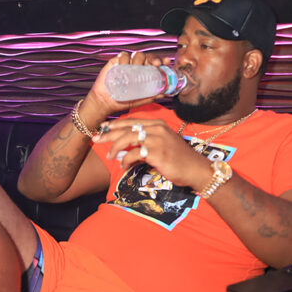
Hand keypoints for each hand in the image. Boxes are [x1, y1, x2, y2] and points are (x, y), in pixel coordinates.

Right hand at [82, 49, 169, 124]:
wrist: (105, 102)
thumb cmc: (122, 101)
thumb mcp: (139, 100)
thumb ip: (150, 97)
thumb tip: (164, 94)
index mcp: (144, 74)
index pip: (154, 65)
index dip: (162, 61)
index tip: (166, 62)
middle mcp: (137, 67)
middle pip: (148, 57)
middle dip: (154, 58)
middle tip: (156, 64)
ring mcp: (127, 64)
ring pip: (137, 54)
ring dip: (139, 59)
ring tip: (136, 68)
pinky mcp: (117, 62)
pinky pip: (124, 55)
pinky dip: (125, 59)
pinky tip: (124, 66)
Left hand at [93, 117, 212, 191]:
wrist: (195, 169)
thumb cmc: (179, 159)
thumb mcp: (163, 145)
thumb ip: (146, 143)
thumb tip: (126, 149)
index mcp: (158, 124)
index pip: (132, 121)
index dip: (115, 125)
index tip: (102, 128)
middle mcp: (157, 129)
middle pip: (126, 128)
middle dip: (108, 134)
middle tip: (96, 139)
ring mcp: (157, 139)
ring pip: (128, 139)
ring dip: (115, 148)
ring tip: (110, 156)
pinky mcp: (156, 152)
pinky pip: (134, 154)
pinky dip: (126, 160)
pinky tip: (123, 166)